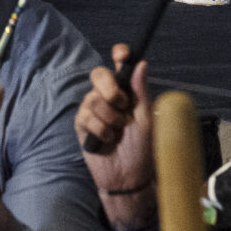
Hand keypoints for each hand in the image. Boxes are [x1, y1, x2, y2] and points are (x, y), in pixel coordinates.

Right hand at [76, 49, 151, 230]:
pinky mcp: (83, 124)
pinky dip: (100, 129)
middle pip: (99, 75)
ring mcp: (93, 109)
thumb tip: (141, 63)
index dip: (120, 54)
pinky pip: (86, 117)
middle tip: (122, 105)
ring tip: (119, 133)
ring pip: (94, 99)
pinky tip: (107, 140)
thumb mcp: (147, 119)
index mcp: (128, 91)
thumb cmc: (142, 148)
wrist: (128, 176)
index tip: (122, 54)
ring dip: (110, 118)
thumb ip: (141, 91)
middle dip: (110, 88)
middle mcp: (109, 96)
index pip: (121, 64)